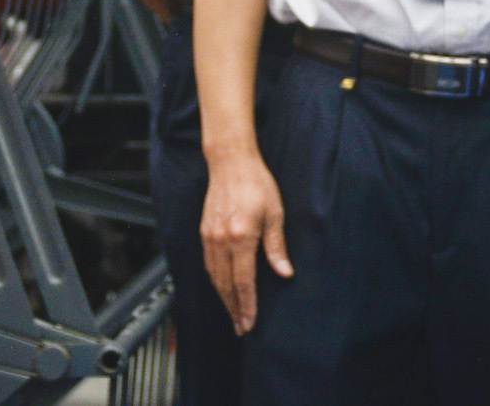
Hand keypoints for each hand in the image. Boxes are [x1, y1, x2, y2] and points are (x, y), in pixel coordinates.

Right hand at [199, 147, 291, 331]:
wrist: (230, 162)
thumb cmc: (257, 184)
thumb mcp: (275, 213)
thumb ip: (276, 246)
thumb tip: (285, 273)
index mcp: (242, 236)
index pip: (243, 281)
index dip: (247, 305)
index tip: (250, 323)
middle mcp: (221, 240)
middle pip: (225, 285)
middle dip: (234, 309)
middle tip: (241, 328)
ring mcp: (210, 236)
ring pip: (214, 277)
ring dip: (223, 298)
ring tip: (233, 314)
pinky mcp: (204, 232)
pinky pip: (208, 264)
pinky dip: (215, 281)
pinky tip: (222, 288)